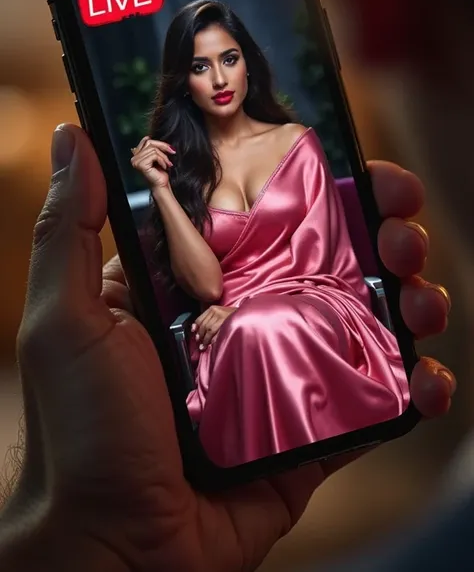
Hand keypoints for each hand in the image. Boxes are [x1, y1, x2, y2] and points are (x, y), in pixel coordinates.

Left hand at [7, 124, 453, 571]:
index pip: (273, 213)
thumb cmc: (82, 431)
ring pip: (368, 316)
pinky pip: (378, 397)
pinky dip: (417, 384)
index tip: (361, 164)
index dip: (322, 184)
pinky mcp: (315, 428)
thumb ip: (72, 226)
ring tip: (420, 298)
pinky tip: (429, 379)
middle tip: (403, 228)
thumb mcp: (66, 317)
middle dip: (385, 231)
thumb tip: (74, 134)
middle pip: (336, 257)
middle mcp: (252, 313)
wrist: (115, 550)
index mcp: (203, 278)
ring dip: (412, 295)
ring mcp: (288, 369)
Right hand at [130, 135, 175, 188]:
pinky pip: (154, 155)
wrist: (162, 185)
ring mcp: (136, 161)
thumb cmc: (161, 172)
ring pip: (153, 149)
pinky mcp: (141, 164)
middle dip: (163, 148)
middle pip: (150, 143)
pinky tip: (163, 167)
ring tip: (166, 164)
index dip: (159, 143)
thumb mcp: (158, 156)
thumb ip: (153, 146)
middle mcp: (134, 157)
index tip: (169, 148)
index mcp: (136, 154)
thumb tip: (148, 136)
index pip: (146, 140)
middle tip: (172, 154)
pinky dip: (162, 160)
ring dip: (164, 157)